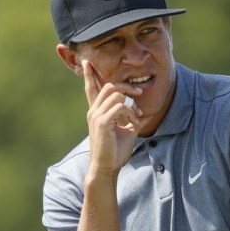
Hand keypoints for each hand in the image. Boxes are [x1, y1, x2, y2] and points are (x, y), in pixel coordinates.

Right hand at [82, 60, 141, 174]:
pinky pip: (120, 106)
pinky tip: (133, 124)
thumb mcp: (126, 131)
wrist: (106, 168)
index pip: (91, 89)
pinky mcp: (102, 122)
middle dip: (127, 87)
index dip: (90, 75)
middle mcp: (94, 111)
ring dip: (132, 104)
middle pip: (110, 86)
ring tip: (137, 117)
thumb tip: (143, 112)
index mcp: (97, 112)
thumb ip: (131, 119)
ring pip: (116, 94)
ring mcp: (96, 116)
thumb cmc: (115, 152)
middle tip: (140, 92)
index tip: (87, 61)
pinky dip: (130, 113)